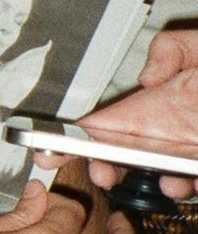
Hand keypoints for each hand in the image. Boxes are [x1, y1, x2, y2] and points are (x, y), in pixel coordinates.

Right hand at [78, 31, 197, 198]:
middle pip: (122, 156)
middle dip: (104, 167)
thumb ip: (174, 48)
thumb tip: (146, 78)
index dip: (73, 136)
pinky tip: (182, 180)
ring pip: (160, 176)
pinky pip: (188, 182)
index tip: (48, 147)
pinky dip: (182, 185)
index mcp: (158, 103)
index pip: (105, 122)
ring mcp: (188, 153)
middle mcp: (170, 132)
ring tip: (163, 177)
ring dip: (154, 181)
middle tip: (100, 172)